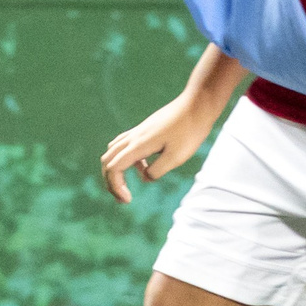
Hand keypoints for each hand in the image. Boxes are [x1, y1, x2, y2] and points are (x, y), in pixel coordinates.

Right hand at [101, 96, 222, 203]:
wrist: (197, 104)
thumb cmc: (190, 130)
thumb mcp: (177, 157)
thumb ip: (158, 171)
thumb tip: (145, 178)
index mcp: (139, 145)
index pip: (114, 168)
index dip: (115, 187)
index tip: (128, 200)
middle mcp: (134, 137)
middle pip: (108, 160)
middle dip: (110, 181)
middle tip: (123, 199)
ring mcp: (138, 131)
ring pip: (114, 152)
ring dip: (115, 170)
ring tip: (128, 186)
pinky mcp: (145, 129)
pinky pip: (125, 145)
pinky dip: (126, 160)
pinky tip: (144, 167)